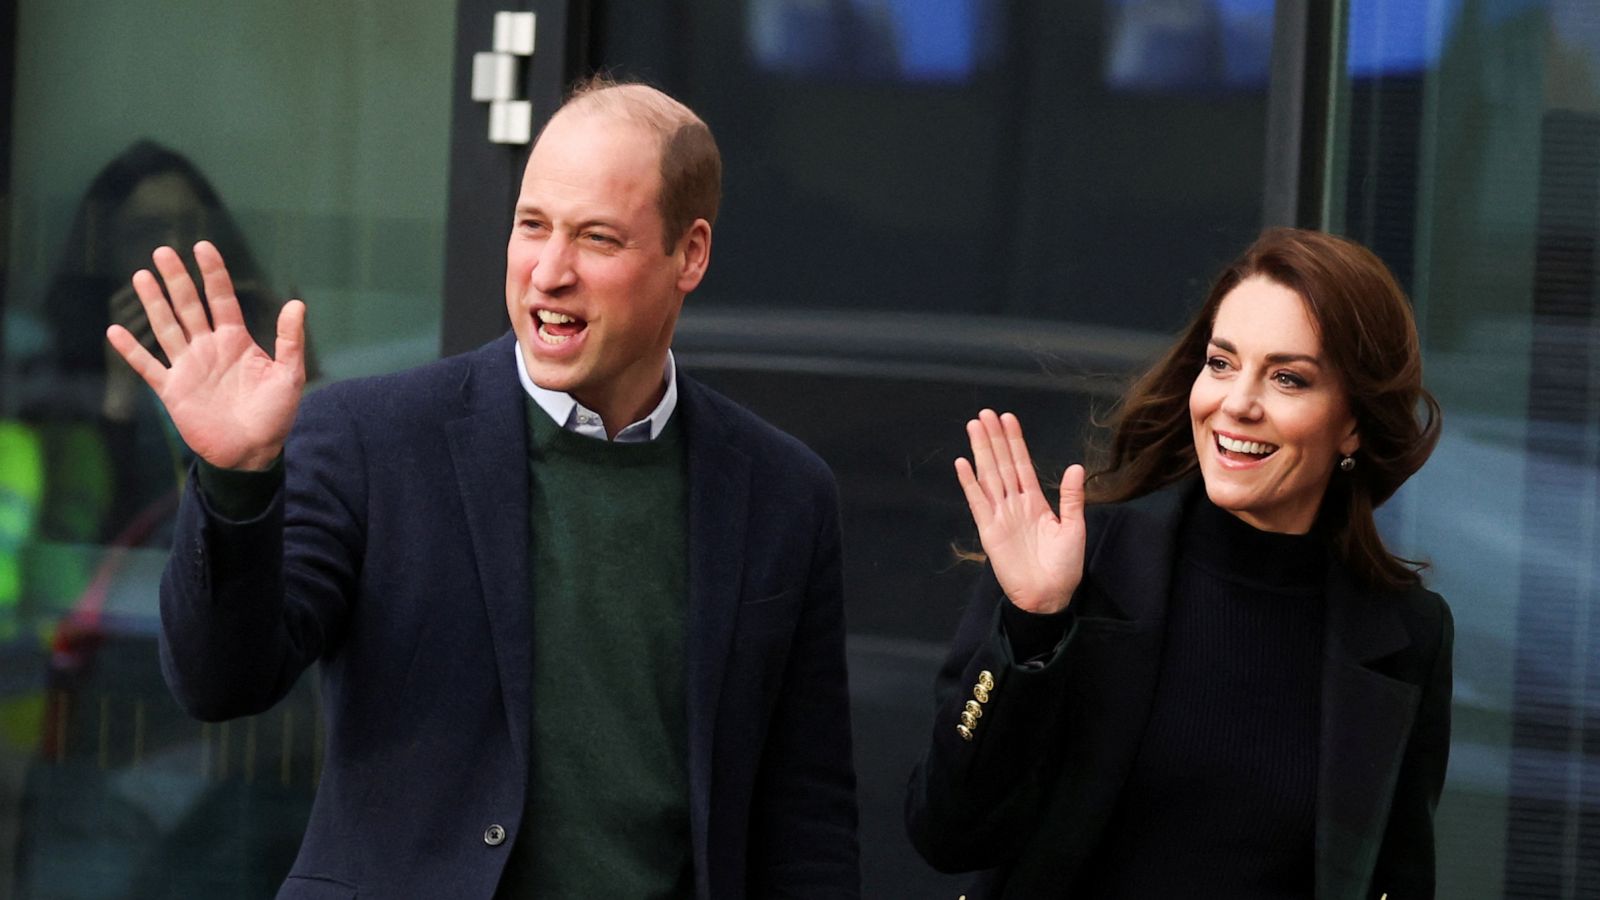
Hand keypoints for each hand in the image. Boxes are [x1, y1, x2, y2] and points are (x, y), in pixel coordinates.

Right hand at [106, 241, 305, 470]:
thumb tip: (297, 303)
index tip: (202, 246)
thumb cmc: (275, 415)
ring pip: (166, 327)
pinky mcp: (172, 389)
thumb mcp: (289, 375)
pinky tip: (115, 331)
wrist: (252, 452)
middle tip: (162, 251)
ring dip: (153, 303)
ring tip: (141, 276)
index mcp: (236, 341)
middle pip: (189, 306)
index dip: (212, 273)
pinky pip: (147, 366)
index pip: (221, 299)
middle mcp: (209, 348)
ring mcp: (188, 367)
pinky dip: (131, 350)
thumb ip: (290, 340)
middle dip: (176, 279)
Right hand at [954, 410, 1085, 613]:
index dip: (1015, 441)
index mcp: (1035, 502)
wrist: (1049, 596)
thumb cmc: (1064, 567)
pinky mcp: (988, 530)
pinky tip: (962, 463)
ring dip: (981, 451)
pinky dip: (969, 483)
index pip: (1022, 464)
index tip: (1007, 419)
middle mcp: (1015, 504)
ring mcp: (1000, 515)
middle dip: (994, 438)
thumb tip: (1075, 466)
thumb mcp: (1074, 528)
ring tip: (973, 427)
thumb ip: (1071, 497)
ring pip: (989, 476)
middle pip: (1002, 464)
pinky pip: (977, 502)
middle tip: (985, 413)